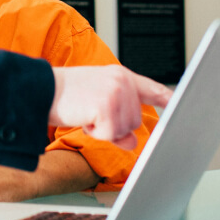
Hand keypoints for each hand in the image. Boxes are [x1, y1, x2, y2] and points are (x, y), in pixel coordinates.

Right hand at [49, 66, 170, 149]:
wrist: (40, 89)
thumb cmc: (65, 96)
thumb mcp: (95, 104)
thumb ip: (119, 120)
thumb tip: (132, 143)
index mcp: (121, 75)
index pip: (150, 88)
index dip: (166, 98)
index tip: (179, 105)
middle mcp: (122, 81)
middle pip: (135, 120)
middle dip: (114, 125)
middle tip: (92, 114)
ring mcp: (116, 92)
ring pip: (124, 129)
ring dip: (104, 129)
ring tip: (86, 113)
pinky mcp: (107, 106)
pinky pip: (110, 134)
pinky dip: (95, 132)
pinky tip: (83, 117)